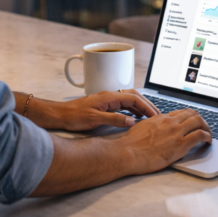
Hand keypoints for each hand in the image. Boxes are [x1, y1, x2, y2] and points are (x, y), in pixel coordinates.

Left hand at [38, 90, 159, 131]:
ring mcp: (106, 99)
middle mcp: (109, 95)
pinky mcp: (103, 105)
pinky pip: (122, 104)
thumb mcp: (95, 119)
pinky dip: (132, 109)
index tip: (155, 115)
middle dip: (147, 104)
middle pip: (133, 96)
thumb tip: (132, 121)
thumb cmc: (74, 116)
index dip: (146, 106)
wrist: (60, 115)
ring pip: (128, 100)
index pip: (133, 99)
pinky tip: (135, 117)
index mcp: (109, 96)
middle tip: (157, 115)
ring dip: (140, 107)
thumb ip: (114, 119)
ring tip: (150, 116)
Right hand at [116, 109, 211, 174]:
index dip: (189, 117)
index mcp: (160, 118)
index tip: (192, 122)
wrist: (128, 153)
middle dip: (200, 120)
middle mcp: (170, 122)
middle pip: (192, 114)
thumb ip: (152, 126)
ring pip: (199, 122)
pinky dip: (207, 137)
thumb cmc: (131, 145)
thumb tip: (155, 129)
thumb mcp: (141, 128)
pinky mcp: (180, 144)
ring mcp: (176, 132)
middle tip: (203, 128)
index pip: (181, 112)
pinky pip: (200, 135)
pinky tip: (208, 141)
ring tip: (208, 135)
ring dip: (207, 127)